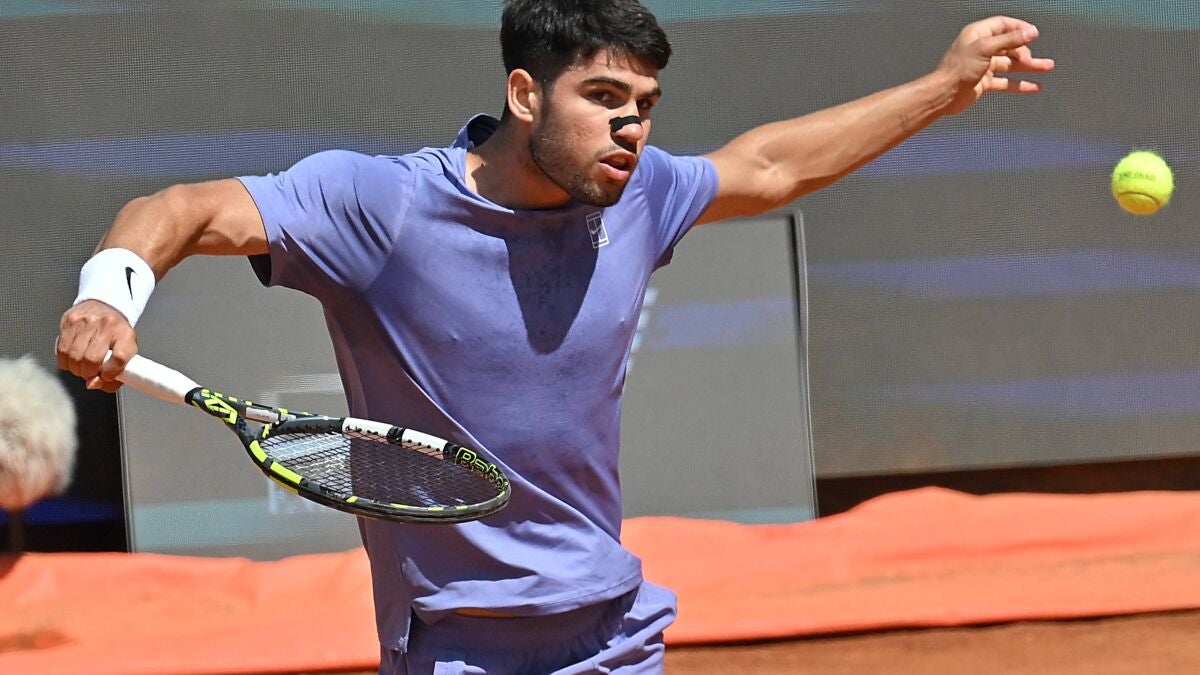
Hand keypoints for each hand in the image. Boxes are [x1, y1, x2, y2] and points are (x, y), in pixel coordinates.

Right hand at [57, 300, 137, 392]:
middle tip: (91, 372)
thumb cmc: (116, 332)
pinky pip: (61, 350)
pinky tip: (73, 358)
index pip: (119, 358)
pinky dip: (65, 360)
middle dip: (89, 373)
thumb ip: (115, 373)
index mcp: (125, 334)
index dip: (110, 373)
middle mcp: (106, 325)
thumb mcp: (125, 350)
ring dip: (76, 368)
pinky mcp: (69, 321)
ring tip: (82, 365)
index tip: (106, 376)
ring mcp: (86, 321)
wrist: (105, 305)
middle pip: (92, 360)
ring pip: (74, 357)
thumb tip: (93, 384)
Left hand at [936, 16, 1054, 115]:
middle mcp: (981, 48)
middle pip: (1009, 45)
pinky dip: (1020, 84)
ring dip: (1028, 66)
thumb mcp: (985, 48)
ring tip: (1047, 67)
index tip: (1034, 34)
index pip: (1003, 25)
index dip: (1019, 28)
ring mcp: (983, 66)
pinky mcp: (984, 83)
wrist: (944, 94)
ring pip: (1010, 65)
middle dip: (1024, 51)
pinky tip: (1034, 86)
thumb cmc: (957, 69)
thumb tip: (1031, 32)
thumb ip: (1010, 40)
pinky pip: (1006, 82)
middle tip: (1035, 59)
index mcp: (978, 35)